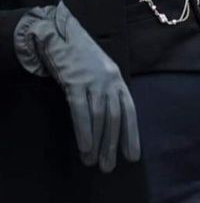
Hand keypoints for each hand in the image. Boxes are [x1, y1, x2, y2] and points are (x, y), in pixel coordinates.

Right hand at [14, 2, 139, 171]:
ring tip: (93, 162)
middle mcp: (110, 80)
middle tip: (109, 167)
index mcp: (118, 79)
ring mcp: (93, 80)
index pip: (129, 110)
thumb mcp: (101, 74)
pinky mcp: (75, 81)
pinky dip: (84, 129)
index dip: (132, 133)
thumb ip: (107, 94)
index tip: (132, 156)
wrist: (63, 35)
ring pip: (99, 116)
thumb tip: (111, 125)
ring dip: (97, 142)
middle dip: (113, 144)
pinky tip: (84, 146)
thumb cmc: (83, 59)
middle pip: (115, 116)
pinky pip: (80, 109)